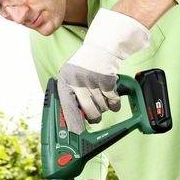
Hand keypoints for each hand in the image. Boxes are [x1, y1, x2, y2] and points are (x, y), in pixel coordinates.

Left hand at [58, 9, 149, 133]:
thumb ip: (71, 95)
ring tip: (102, 96)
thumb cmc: (85, 65)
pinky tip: (112, 98)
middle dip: (94, 116)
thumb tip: (73, 121)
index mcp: (65, 81)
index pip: (68, 107)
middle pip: (88, 111)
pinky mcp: (107, 79)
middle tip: (96, 116)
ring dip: (104, 106)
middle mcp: (77, 81)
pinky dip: (114, 103)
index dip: (74, 121)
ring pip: (101, 106)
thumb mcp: (71, 78)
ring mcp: (92, 80)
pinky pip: (112, 100)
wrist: (102, 48)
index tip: (78, 132)